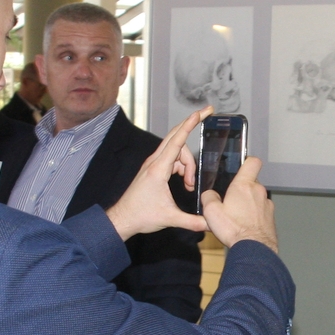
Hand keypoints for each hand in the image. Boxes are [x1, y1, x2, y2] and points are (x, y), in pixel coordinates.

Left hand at [107, 110, 208, 241]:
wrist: (123, 218)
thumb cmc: (141, 215)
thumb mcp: (170, 218)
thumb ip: (193, 221)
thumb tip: (211, 222)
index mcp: (158, 169)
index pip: (177, 140)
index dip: (190, 124)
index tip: (201, 112)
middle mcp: (154, 162)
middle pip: (177, 137)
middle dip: (192, 125)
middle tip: (208, 113)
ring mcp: (153, 164)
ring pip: (176, 150)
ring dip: (188, 163)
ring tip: (190, 184)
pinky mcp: (153, 169)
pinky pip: (172, 159)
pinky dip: (182, 167)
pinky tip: (185, 182)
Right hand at [201, 155, 277, 251]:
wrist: (254, 249)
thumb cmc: (234, 229)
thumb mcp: (211, 212)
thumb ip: (208, 198)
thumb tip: (209, 194)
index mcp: (244, 185)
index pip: (253, 162)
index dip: (247, 162)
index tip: (241, 166)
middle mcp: (259, 192)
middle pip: (251, 183)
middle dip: (241, 190)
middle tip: (230, 203)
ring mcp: (267, 205)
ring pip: (256, 198)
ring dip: (248, 204)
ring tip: (237, 218)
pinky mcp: (270, 218)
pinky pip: (261, 212)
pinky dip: (254, 216)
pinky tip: (245, 226)